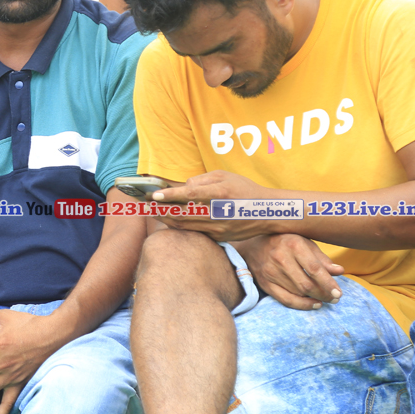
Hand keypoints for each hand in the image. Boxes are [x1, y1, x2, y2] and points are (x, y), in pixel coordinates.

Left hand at [152, 171, 281, 240]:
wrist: (267, 212)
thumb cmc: (244, 189)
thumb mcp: (225, 176)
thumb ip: (202, 179)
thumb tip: (183, 187)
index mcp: (220, 193)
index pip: (189, 194)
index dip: (170, 196)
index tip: (154, 195)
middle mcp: (218, 212)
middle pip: (182, 214)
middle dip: (161, 210)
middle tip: (146, 205)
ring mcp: (218, 227)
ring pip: (185, 226)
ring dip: (166, 219)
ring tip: (154, 212)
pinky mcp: (218, 237)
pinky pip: (194, 232)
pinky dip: (180, 226)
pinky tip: (170, 220)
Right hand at [240, 234, 344, 309]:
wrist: (253, 246)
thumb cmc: (284, 242)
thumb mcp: (304, 242)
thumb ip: (321, 258)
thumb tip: (339, 271)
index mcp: (293, 245)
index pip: (314, 269)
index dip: (328, 283)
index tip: (338, 293)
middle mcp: (280, 258)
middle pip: (306, 284)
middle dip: (324, 294)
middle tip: (335, 298)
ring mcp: (271, 272)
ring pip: (298, 292)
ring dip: (315, 298)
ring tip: (326, 299)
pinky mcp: (265, 284)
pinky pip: (286, 299)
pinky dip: (302, 304)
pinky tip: (314, 304)